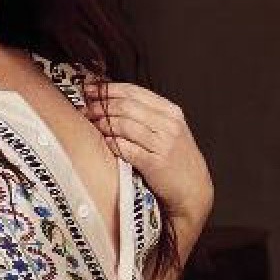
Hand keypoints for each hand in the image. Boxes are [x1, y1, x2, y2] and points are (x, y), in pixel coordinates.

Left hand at [91, 79, 212, 237]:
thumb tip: (113, 101)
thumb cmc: (177, 160)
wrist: (194, 189)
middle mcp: (168, 124)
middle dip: (101, 105)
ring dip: (103, 123)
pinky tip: (105, 142)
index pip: (134, 92)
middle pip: (126, 106)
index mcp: (171, 111)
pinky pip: (126, 148)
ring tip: (92, 125)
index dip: (109, 89)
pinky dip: (112, 143)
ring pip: (124, 125)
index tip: (91, 90)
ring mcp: (163, 144)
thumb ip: (148, 115)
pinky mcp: (155, 163)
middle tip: (86, 109)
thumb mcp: (170, 130)